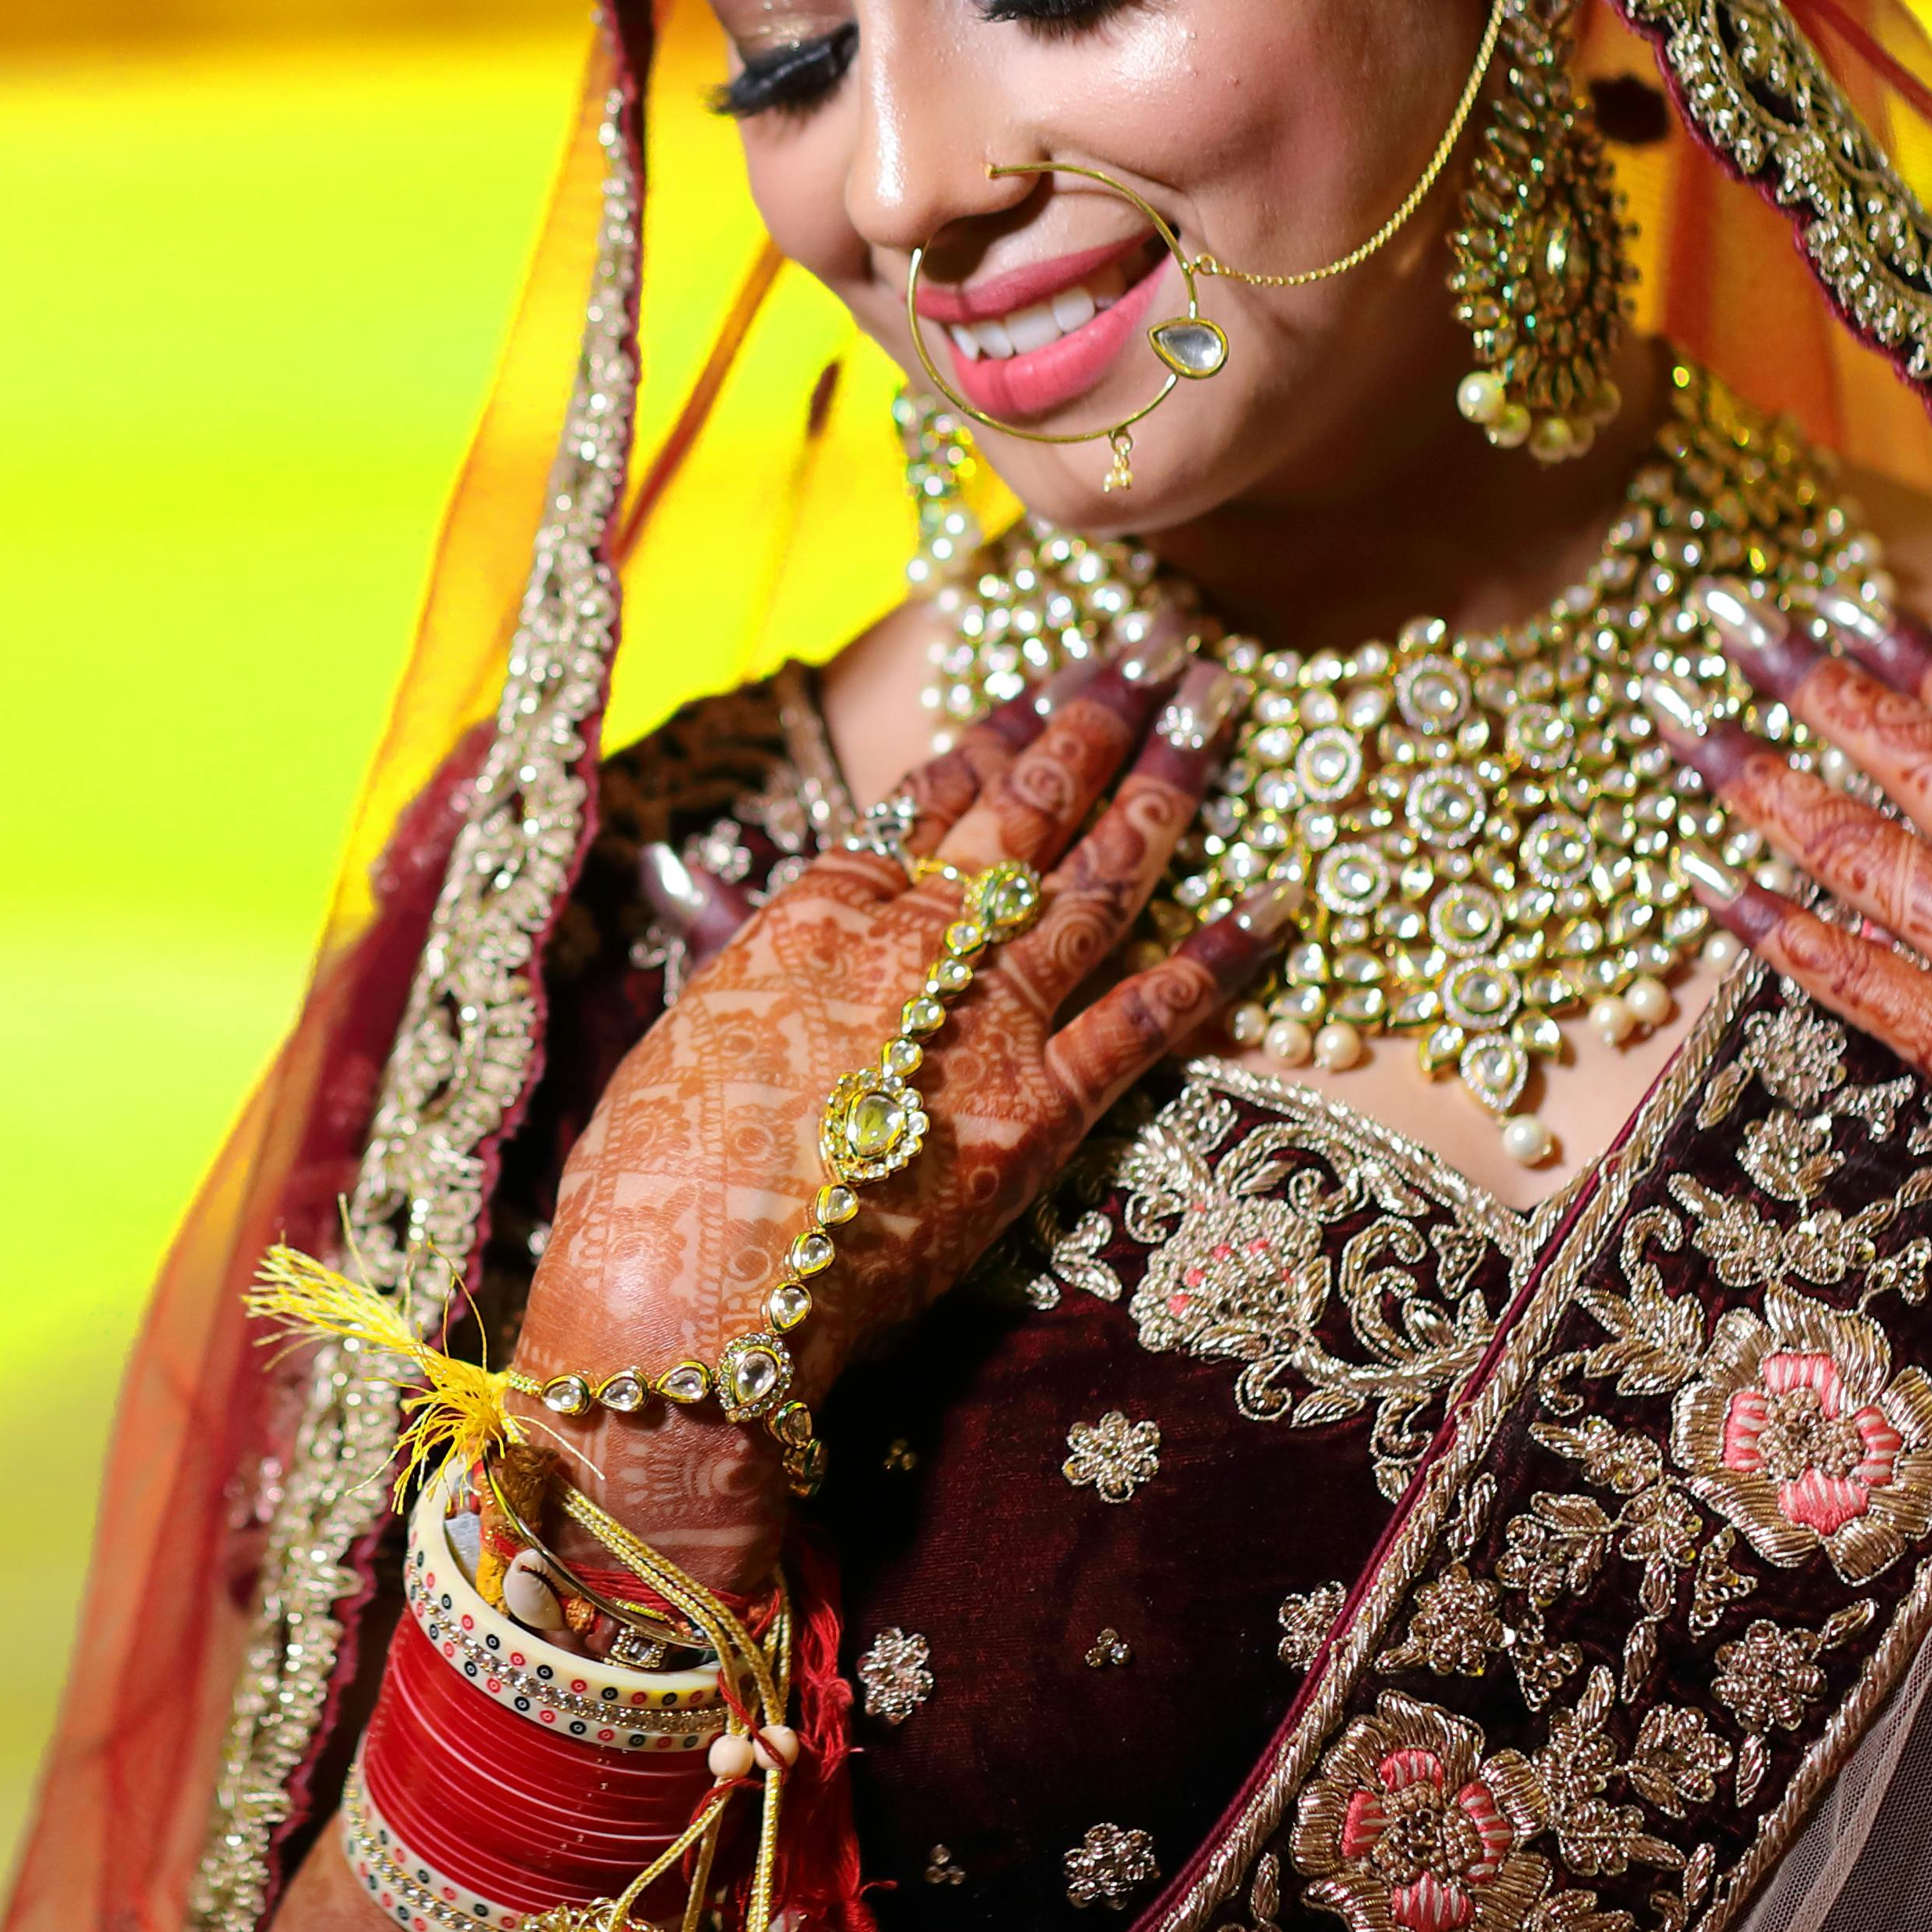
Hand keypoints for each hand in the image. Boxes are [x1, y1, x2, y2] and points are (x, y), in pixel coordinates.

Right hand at [511, 618, 1289, 1586]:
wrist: (689, 1285)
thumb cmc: (655, 1174)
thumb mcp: (695, 1031)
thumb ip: (759, 966)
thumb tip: (762, 921)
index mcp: (818, 911)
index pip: (933, 794)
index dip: (1003, 728)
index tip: (1051, 678)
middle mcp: (911, 939)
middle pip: (1028, 802)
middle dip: (1101, 715)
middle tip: (1163, 645)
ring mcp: (982, 1020)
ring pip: (1098, 875)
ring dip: (1170, 784)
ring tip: (1221, 706)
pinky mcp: (1036, 1112)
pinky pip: (1148, 1016)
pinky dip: (1217, 957)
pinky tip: (1275, 901)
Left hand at [1648, 589, 1931, 1468]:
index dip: (1923, 661)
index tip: (1854, 610)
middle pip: (1912, 760)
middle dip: (1814, 681)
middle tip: (1732, 618)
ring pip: (1855, 847)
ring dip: (1756, 775)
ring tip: (1677, 715)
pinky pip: (1848, 979)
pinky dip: (1766, 926)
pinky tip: (1696, 881)